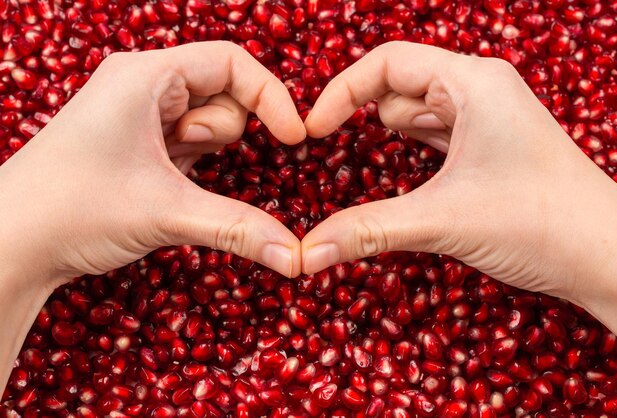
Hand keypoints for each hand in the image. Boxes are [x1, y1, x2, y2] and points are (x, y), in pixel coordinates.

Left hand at [0, 41, 305, 286]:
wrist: (11, 244)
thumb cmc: (71, 209)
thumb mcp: (167, 213)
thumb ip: (238, 228)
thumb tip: (295, 256)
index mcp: (144, 75)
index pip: (232, 62)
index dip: (271, 97)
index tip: (295, 138)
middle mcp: (141, 85)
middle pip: (222, 92)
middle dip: (218, 134)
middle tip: (184, 160)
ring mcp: (137, 114)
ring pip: (206, 120)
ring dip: (203, 152)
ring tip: (166, 176)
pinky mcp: (137, 142)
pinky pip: (187, 142)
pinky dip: (192, 163)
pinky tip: (164, 183)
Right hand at [301, 42, 616, 334]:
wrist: (608, 257)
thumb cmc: (543, 223)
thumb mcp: (443, 220)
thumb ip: (368, 230)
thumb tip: (307, 252)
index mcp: (475, 82)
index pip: (387, 62)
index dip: (341, 91)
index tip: (312, 129)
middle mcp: (483, 90)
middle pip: (399, 83)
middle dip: (361, 114)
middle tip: (326, 148)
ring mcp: (490, 118)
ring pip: (418, 111)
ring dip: (386, 136)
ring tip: (357, 160)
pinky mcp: (492, 146)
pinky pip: (437, 134)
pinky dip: (411, 150)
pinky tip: (400, 171)